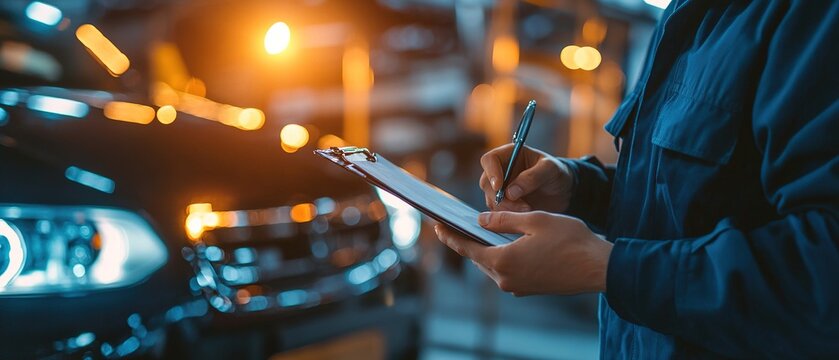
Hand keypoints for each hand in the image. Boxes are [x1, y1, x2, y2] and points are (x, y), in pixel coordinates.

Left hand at [434, 211, 611, 295]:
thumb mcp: (534, 220)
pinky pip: (507, 271)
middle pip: (478, 258)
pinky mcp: (529, 288)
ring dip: (484, 249)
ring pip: (492, 265)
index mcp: (502, 261)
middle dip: (466, 241)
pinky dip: (500, 256)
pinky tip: (501, 243)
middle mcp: (506, 280)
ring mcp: (518, 287)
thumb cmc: (570, 239)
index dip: (450, 236)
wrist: (599, 267)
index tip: (436, 227)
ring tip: (475, 232)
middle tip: (452, 225)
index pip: (466, 248)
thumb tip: (480, 220)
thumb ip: (503, 219)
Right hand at [479, 144, 573, 212]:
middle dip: (500, 197)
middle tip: (522, 205)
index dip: (491, 172)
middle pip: (486, 183)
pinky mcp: (504, 204)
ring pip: (491, 200)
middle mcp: (501, 171)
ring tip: (529, 209)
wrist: (563, 192)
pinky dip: (509, 215)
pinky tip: (525, 214)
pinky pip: (498, 212)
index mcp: (509, 155)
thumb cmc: (556, 173)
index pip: (489, 160)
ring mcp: (500, 189)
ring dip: (506, 208)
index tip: (499, 186)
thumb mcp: (550, 169)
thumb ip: (532, 177)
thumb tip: (510, 192)